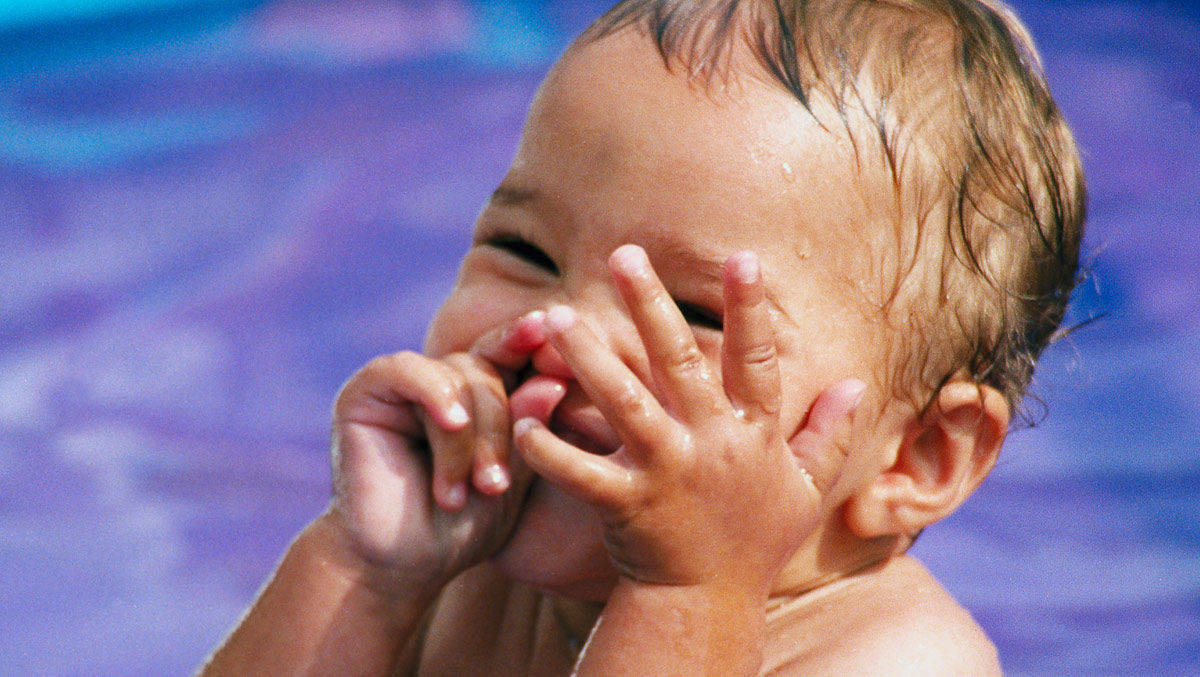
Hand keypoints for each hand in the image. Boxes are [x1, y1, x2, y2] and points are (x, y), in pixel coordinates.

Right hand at [325, 313, 565, 595]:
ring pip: (457, 374)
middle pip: (488, 368)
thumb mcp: (509, 479)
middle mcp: (439, 380)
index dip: (531, 345)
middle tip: (494, 484)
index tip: (556, 342)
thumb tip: (554, 383)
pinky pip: (409, 370)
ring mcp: (401, 383)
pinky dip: (436, 394)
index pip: (510, 356)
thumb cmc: (459, 528)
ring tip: (464, 491)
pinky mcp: (364, 392)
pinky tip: (451, 423)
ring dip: (469, 437)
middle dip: (500, 426)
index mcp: (477, 394)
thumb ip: (528, 429)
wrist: (400, 568)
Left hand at [513, 245, 864, 597]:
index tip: (742, 256)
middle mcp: (710, 444)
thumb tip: (858, 384)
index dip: (750, 308)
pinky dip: (551, 451)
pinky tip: (521, 423)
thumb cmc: (754, 542)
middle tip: (622, 255)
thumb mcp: (805, 488)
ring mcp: (667, 473)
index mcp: (752, 434)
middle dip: (650, 305)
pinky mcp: (627, 505)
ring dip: (589, 358)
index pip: (757, 360)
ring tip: (556, 316)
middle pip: (678, 362)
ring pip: (625, 404)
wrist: (708, 605)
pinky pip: (582, 474)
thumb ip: (828, 434)